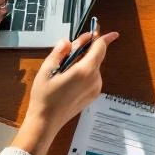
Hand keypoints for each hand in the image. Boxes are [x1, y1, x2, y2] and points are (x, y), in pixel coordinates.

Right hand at [11, 31, 118, 154]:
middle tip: (68, 51)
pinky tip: (69, 78)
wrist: (46, 122)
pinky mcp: (93, 95)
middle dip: (86, 49)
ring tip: (64, 69)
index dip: (102, 37)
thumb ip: (60, 52)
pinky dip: (84, 72)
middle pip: (96, 56)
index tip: (110, 32)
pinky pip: (92, 76)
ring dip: (83, 61)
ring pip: (94, 66)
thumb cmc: (45, 96)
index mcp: (85, 71)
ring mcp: (96, 88)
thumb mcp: (47, 70)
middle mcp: (95, 79)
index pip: (100, 48)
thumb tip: (68, 41)